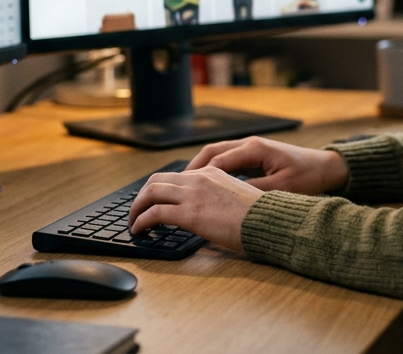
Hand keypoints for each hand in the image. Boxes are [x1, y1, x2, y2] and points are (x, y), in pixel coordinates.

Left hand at [127, 167, 261, 251]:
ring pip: (150, 193)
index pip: (175, 176)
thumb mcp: (236, 196)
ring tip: (133, 222)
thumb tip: (206, 210)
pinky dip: (141, 221)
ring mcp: (192, 194)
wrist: (269, 221)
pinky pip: (154, 213)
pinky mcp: (189, 213)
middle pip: (156, 180)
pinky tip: (139, 230)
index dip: (159, 189)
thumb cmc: (259, 216)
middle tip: (137, 211)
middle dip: (142, 196)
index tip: (153, 201)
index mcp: (211, 172)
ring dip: (136, 208)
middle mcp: (199, 178)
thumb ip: (217, 197)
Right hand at [185, 136, 348, 194]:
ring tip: (184, 187)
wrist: (327, 167)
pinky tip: (206, 187)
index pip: (218, 161)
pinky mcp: (253, 156)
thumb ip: (255, 192)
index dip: (199, 176)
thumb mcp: (282, 188)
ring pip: (216, 155)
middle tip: (175, 187)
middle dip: (192, 170)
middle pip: (211, 153)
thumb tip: (230, 201)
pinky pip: (226, 161)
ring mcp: (250, 148)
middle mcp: (249, 144)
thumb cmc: (308, 176)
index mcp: (254, 149)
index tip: (184, 192)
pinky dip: (212, 171)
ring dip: (200, 169)